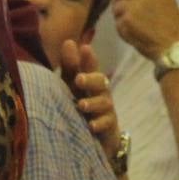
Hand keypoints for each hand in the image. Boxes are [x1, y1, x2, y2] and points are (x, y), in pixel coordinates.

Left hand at [60, 39, 120, 155]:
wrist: (97, 138)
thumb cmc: (82, 106)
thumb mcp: (72, 86)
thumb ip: (70, 66)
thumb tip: (68, 41)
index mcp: (90, 81)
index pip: (91, 66)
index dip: (89, 58)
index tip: (84, 47)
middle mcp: (100, 93)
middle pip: (101, 82)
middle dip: (91, 79)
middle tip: (78, 79)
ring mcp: (106, 110)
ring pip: (104, 103)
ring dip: (92, 103)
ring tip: (81, 105)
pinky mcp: (109, 127)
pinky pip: (107, 123)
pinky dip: (99, 124)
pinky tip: (91, 125)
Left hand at [110, 0, 178, 61]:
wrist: (175, 50)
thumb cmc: (172, 31)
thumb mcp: (167, 4)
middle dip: (119, 1)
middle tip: (121, 13)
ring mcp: (137, 5)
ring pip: (117, 5)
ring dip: (119, 16)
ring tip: (129, 27)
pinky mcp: (129, 18)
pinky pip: (118, 21)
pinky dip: (122, 30)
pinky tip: (132, 36)